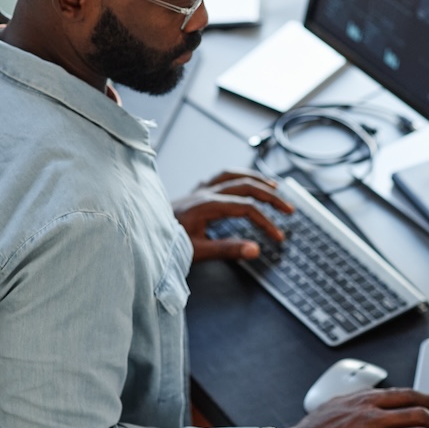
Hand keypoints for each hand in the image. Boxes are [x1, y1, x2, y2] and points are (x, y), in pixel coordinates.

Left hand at [172, 169, 293, 261]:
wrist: (140, 234)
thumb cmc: (165, 244)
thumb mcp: (197, 252)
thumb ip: (227, 250)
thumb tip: (255, 249)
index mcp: (206, 205)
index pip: (246, 208)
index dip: (266, 221)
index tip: (278, 236)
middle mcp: (203, 193)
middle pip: (245, 186)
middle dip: (270, 196)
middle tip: (288, 209)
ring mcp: (198, 190)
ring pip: (233, 175)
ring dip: (256, 179)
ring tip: (274, 186)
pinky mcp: (194, 192)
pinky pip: (220, 177)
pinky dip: (237, 177)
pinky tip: (243, 182)